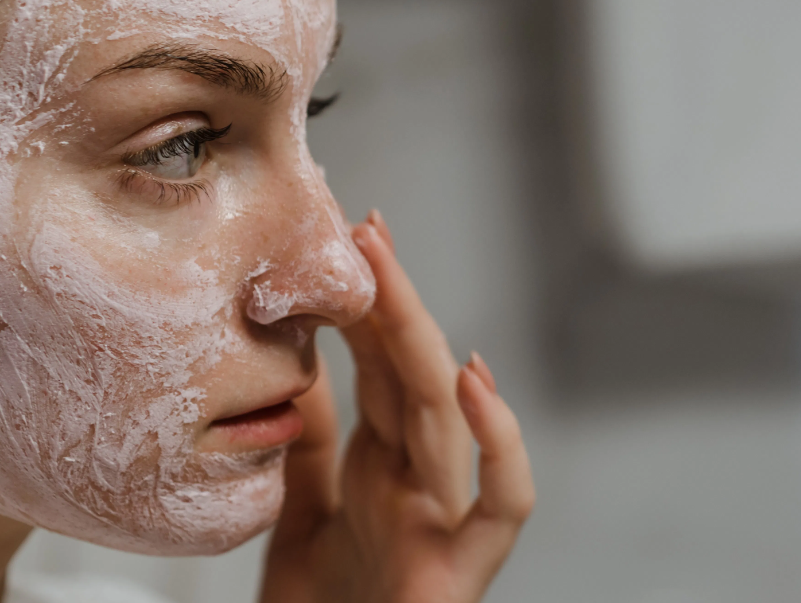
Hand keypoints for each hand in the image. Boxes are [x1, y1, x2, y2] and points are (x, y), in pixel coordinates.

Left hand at [260, 210, 534, 602]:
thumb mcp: (299, 507)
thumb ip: (309, 441)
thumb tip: (297, 362)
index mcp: (380, 462)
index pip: (379, 366)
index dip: (369, 304)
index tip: (349, 241)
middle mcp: (417, 480)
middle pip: (410, 376)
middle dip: (393, 301)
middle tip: (367, 232)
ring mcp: (442, 520)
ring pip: (446, 418)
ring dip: (421, 341)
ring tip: (388, 275)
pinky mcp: (459, 570)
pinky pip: (502, 507)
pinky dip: (500, 445)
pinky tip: (471, 382)